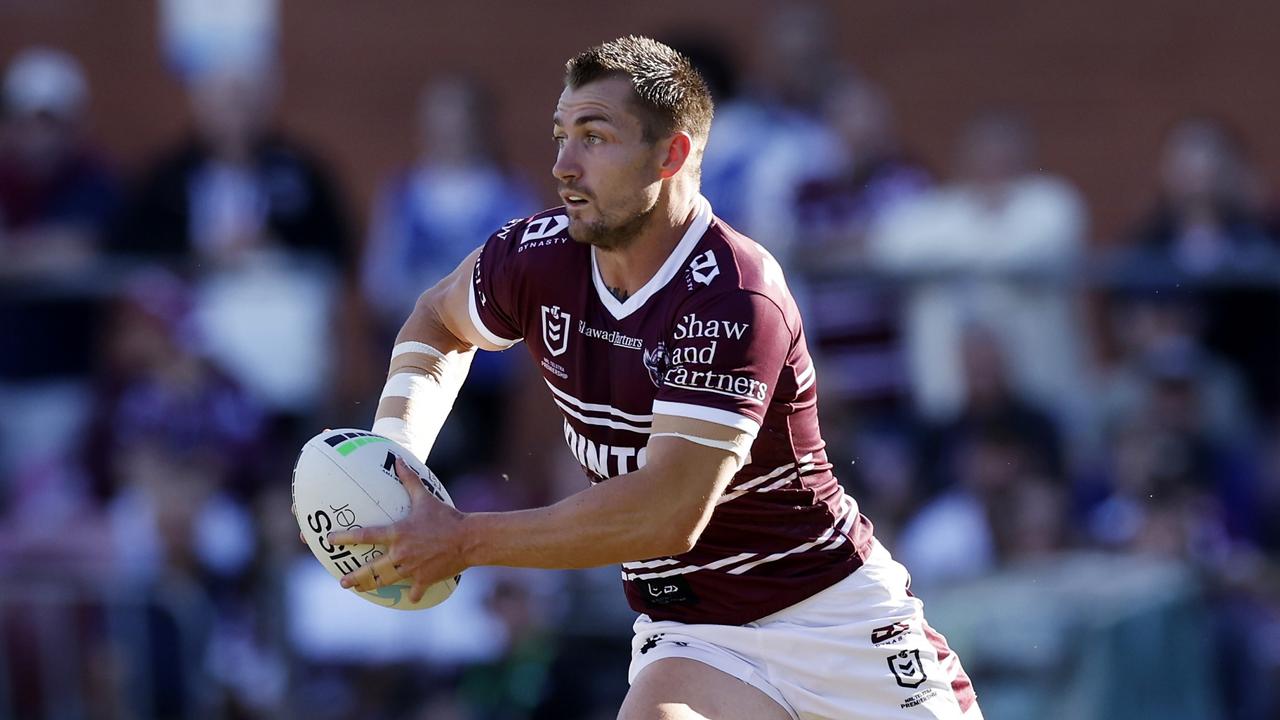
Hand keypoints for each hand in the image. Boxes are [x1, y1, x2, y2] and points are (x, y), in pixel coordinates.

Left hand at [327, 456, 467, 602]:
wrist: (469, 539)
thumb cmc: (446, 517)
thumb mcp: (425, 498)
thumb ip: (409, 480)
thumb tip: (398, 459)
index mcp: (397, 533)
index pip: (364, 536)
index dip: (344, 538)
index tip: (329, 540)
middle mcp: (400, 553)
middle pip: (371, 569)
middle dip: (354, 576)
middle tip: (342, 581)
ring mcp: (411, 569)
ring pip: (385, 581)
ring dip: (370, 586)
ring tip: (359, 589)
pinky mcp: (424, 580)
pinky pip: (414, 591)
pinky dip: (411, 594)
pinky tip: (409, 597)